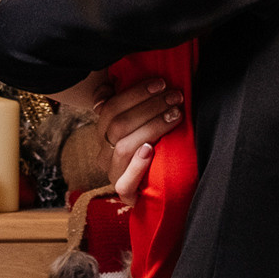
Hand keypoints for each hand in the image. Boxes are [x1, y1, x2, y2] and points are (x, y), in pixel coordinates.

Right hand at [93, 74, 182, 197]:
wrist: (160, 192)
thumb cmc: (153, 150)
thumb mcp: (142, 125)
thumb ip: (127, 104)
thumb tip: (111, 85)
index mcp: (103, 133)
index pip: (110, 107)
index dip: (135, 93)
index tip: (161, 83)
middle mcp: (104, 153)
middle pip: (119, 125)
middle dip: (150, 107)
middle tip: (175, 97)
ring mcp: (113, 174)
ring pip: (124, 147)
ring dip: (152, 127)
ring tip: (175, 115)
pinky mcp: (125, 194)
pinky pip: (124, 182)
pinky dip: (137, 165)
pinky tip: (150, 150)